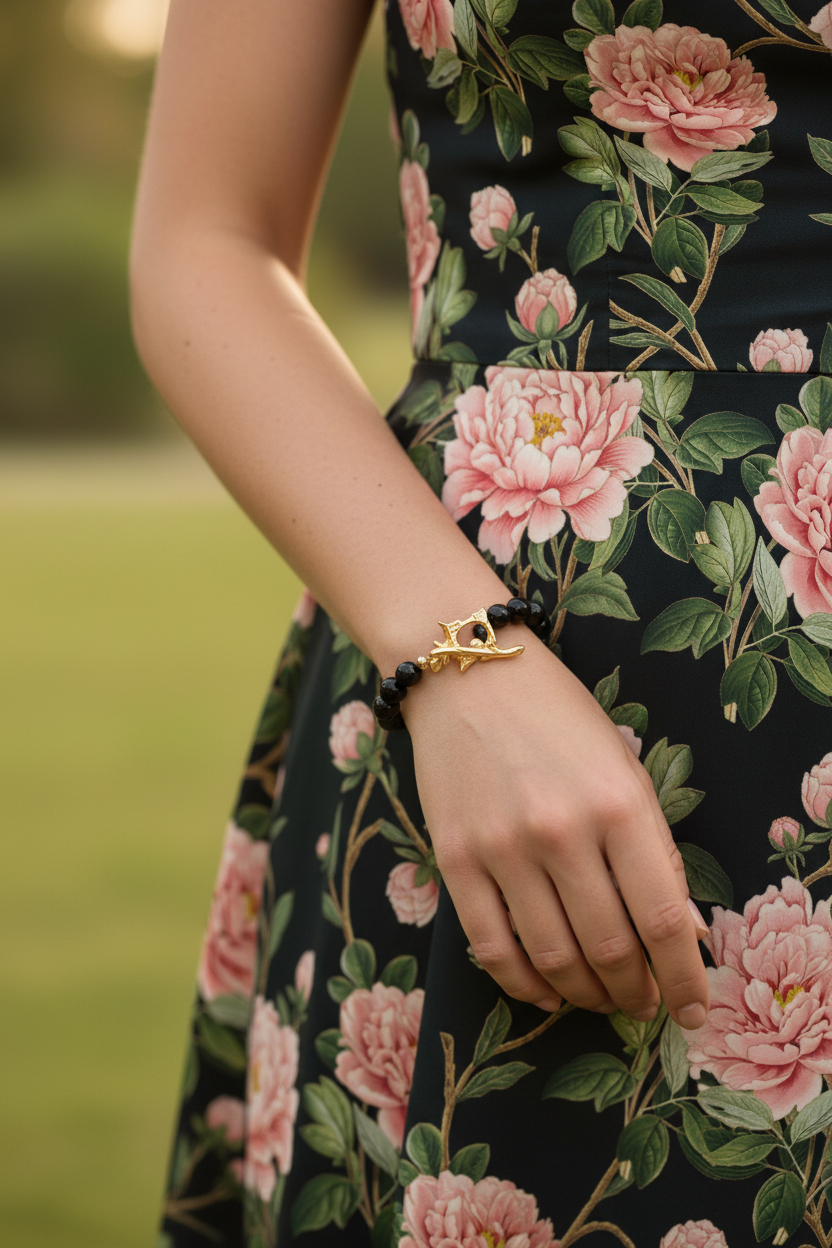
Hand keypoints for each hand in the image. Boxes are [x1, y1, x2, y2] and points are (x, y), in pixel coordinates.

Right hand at [404, 636, 709, 1029]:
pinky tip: (544, 992)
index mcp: (618, 805)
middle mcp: (561, 831)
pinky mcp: (455, 858)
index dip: (684, 978)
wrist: (467, 676)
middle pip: (610, 949)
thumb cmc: (559, 720)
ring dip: (585, 995)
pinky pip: (490, 946)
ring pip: (553, 958)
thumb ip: (656, 851)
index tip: (692, 1011)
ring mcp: (502, 848)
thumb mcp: (625, 770)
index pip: (663, 920)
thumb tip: (684, 934)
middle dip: (636, 993)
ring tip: (600, 999)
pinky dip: (523, 984)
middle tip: (643, 1004)